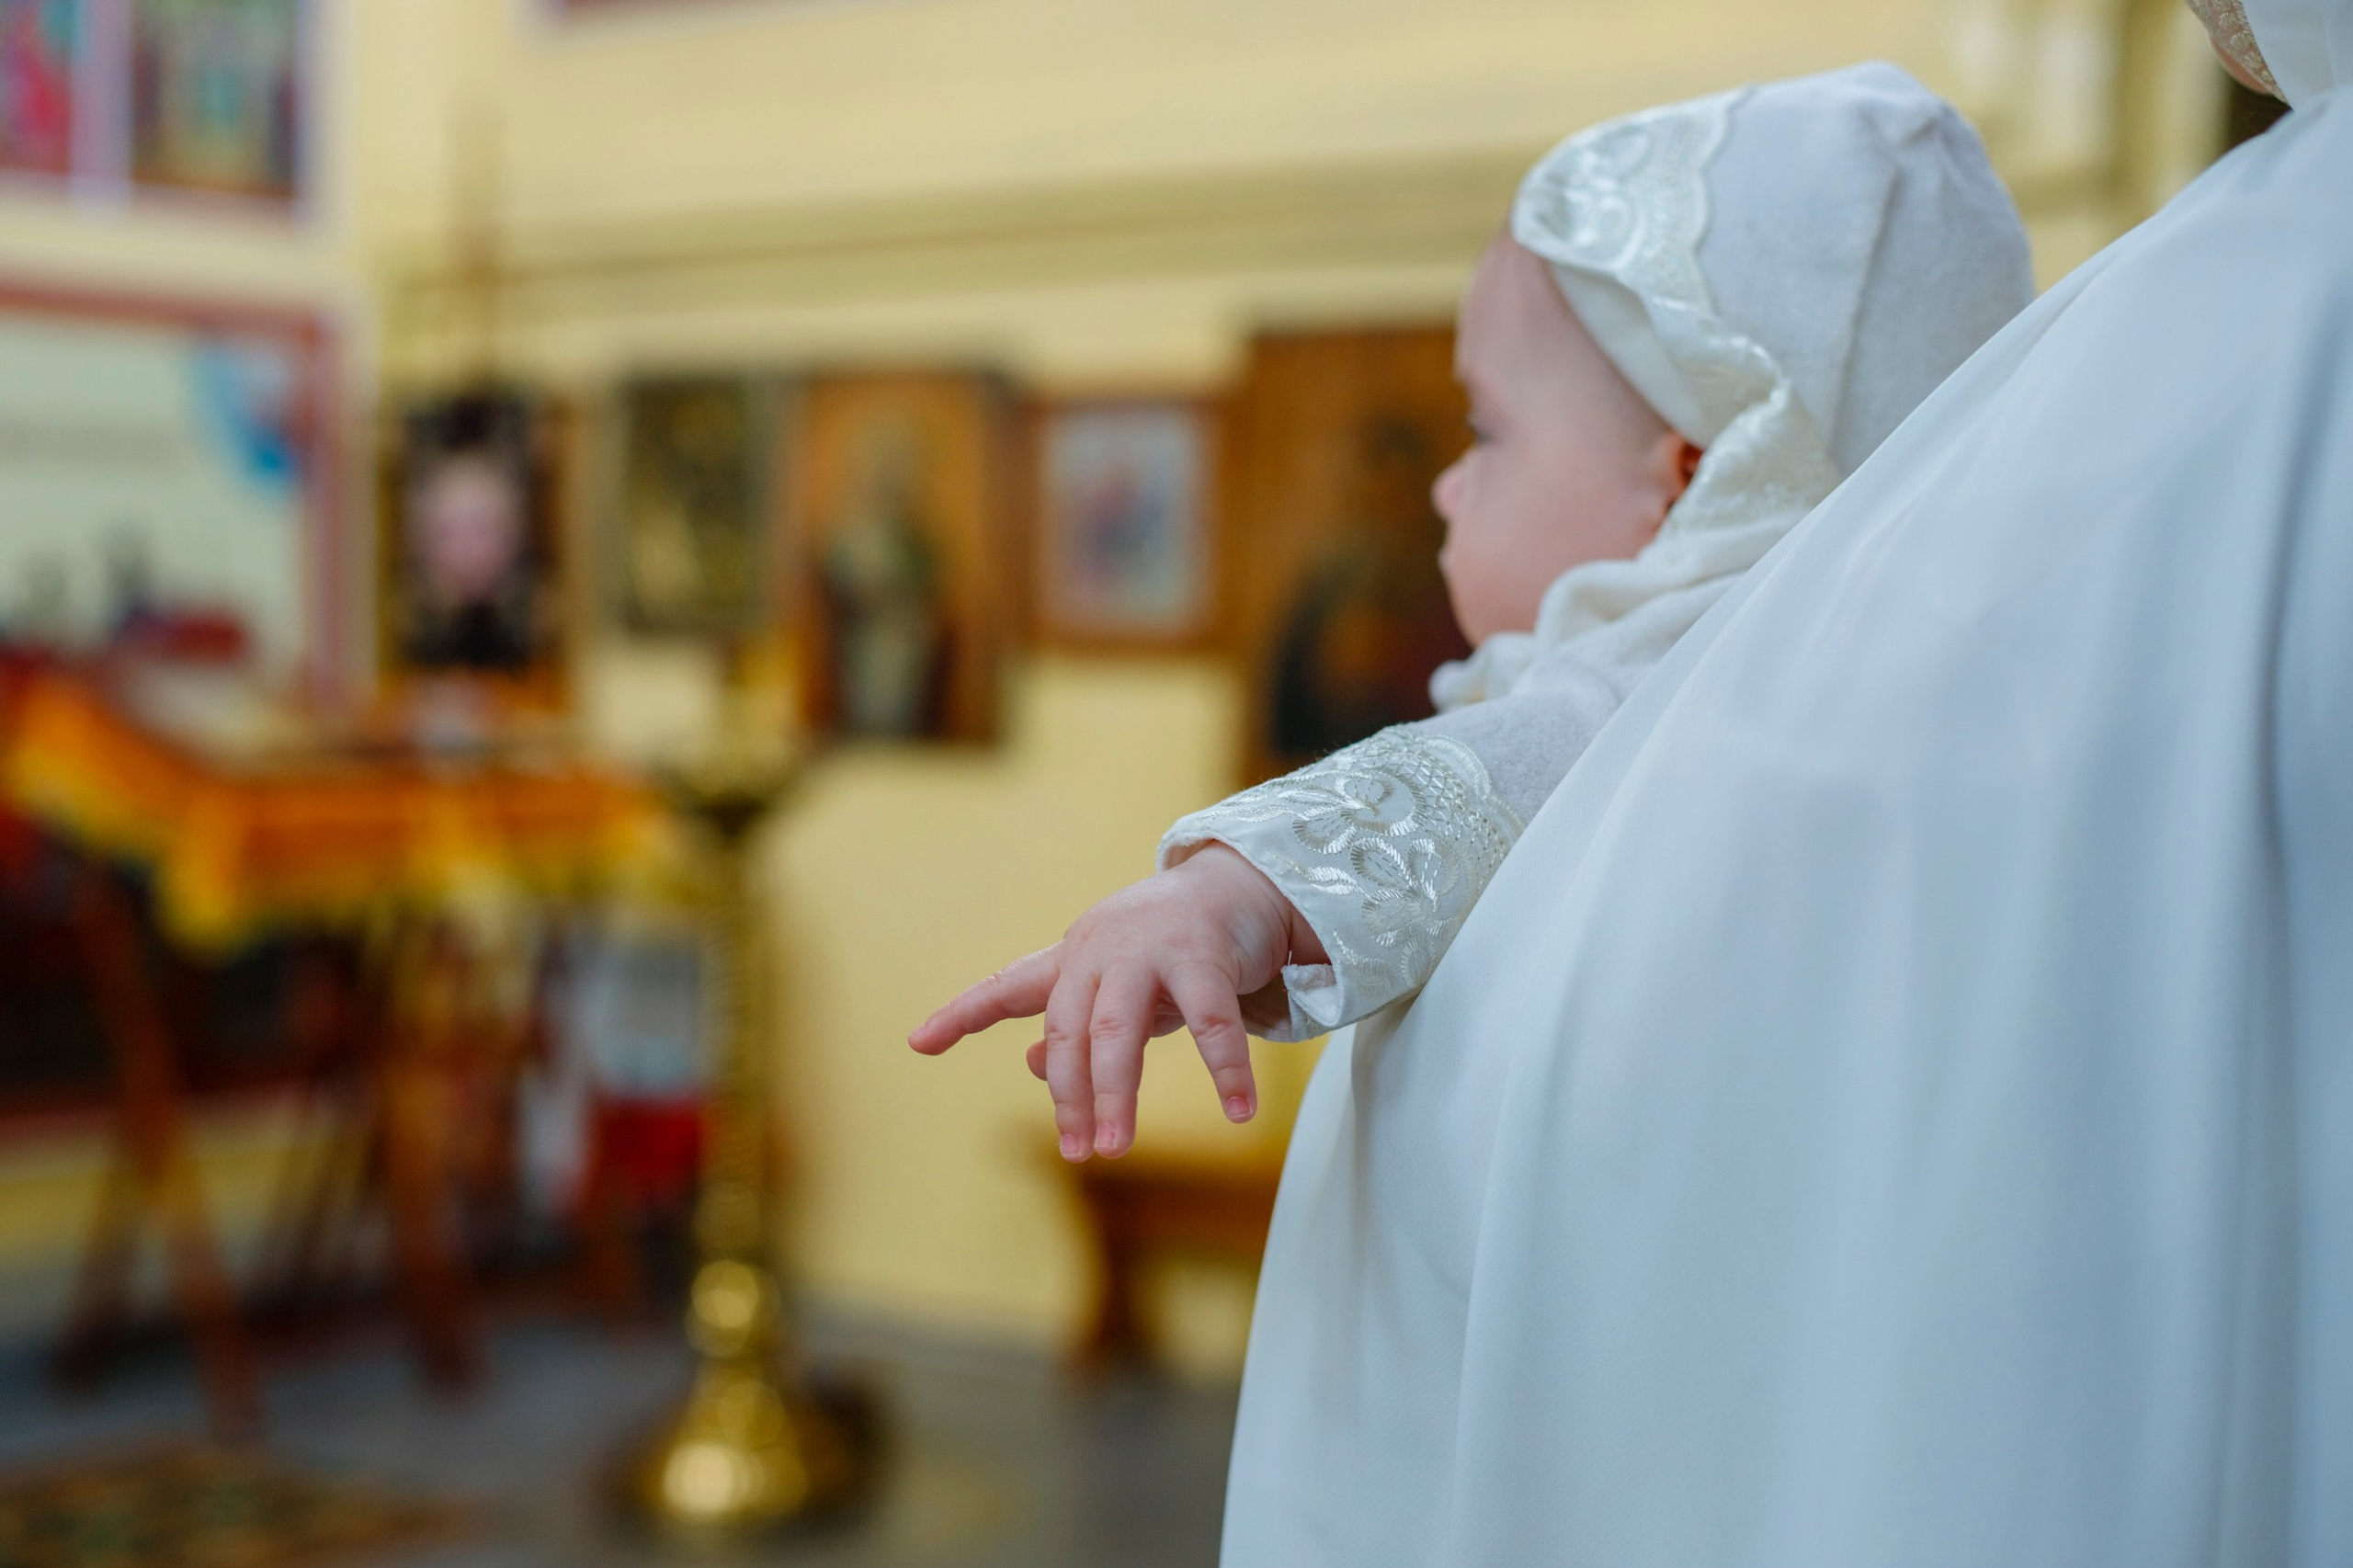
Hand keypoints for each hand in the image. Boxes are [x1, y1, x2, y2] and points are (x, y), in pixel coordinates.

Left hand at [908, 844, 1325, 1161]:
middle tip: (1075, 1152)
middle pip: (1068, 1030)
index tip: (917, 1042)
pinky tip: (1237, 1111)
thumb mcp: (1113, 983)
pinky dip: (1225, 1071)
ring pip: (1119, 1031)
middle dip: (1068, 1096)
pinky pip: (1212, 1022)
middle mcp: (1100, 950)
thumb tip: (1033, 1065)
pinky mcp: (1205, 955)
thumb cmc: (1168, 942)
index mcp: (1073, 958)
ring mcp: (1150, 950)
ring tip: (1114, 1145)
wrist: (1237, 882)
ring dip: (1115, 1093)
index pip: (1007, 987)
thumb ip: (1078, 1023)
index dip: (961, 1015)